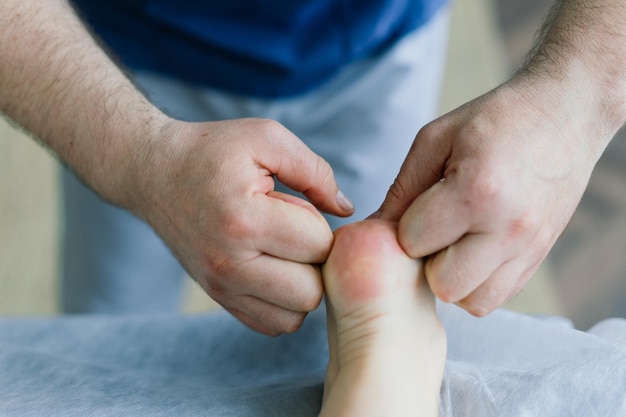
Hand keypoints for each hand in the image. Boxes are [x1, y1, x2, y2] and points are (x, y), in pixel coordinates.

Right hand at [131, 118, 353, 334]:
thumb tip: (346, 209)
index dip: (320, 225)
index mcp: (244, 220)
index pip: (318, 246)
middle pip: (311, 292)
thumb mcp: (266, 138)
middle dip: (316, 263)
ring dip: (302, 287)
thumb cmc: (212, 151)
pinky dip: (283, 303)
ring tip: (285, 252)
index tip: (298, 207)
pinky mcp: (217, 297)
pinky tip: (274, 269)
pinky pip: (271, 324)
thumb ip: (315, 170)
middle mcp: (229, 263)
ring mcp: (220, 287)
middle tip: (296, 234)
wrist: (154, 172)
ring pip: (293, 318)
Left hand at [376, 77, 610, 315]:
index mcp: (476, 191)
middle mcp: (507, 228)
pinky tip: (475, 249)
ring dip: (454, 278)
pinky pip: (497, 297)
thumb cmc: (496, 119)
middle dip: (428, 260)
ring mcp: (529, 247)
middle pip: (443, 284)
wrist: (566, 113)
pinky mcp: (540, 257)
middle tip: (436, 229)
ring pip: (472, 301)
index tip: (417, 208)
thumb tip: (375, 229)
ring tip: (457, 241)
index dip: (404, 227)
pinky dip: (478, 282)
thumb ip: (402, 189)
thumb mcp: (436, 139)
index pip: (413, 242)